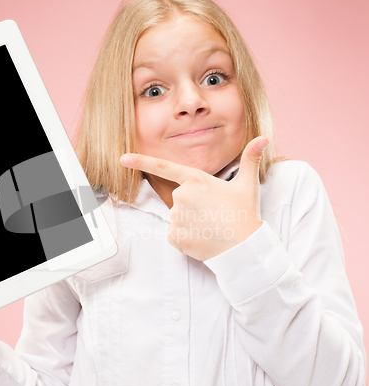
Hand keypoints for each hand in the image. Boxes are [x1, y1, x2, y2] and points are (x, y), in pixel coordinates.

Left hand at [120, 136, 268, 261]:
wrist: (244, 248)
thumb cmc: (245, 214)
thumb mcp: (247, 184)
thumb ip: (250, 159)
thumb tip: (263, 137)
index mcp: (196, 180)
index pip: (164, 167)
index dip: (142, 161)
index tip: (123, 158)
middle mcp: (182, 196)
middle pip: (179, 199)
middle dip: (193, 206)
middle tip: (214, 214)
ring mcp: (177, 217)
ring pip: (177, 217)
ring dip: (190, 222)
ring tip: (210, 227)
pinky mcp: (175, 236)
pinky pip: (174, 235)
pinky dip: (185, 237)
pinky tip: (202, 238)